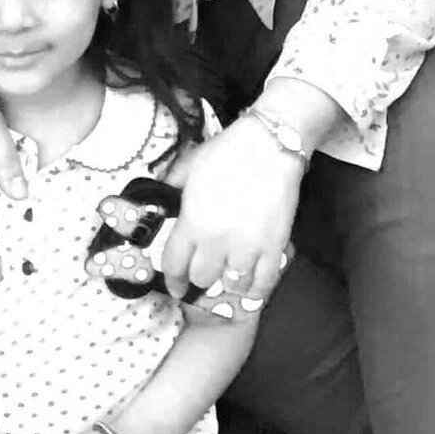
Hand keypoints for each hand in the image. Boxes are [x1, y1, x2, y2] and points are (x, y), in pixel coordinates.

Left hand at [157, 120, 301, 312]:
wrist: (269, 145)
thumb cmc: (228, 152)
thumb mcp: (189, 165)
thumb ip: (171, 186)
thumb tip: (160, 198)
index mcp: (192, 222)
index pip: (174, 264)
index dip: (172, 279)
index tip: (175, 286)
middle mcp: (216, 241)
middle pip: (201, 278)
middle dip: (200, 275)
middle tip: (205, 269)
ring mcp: (246, 247)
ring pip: (231, 285)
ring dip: (228, 280)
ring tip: (229, 271)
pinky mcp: (273, 248)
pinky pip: (263, 284)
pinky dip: (255, 288)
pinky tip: (251, 282)